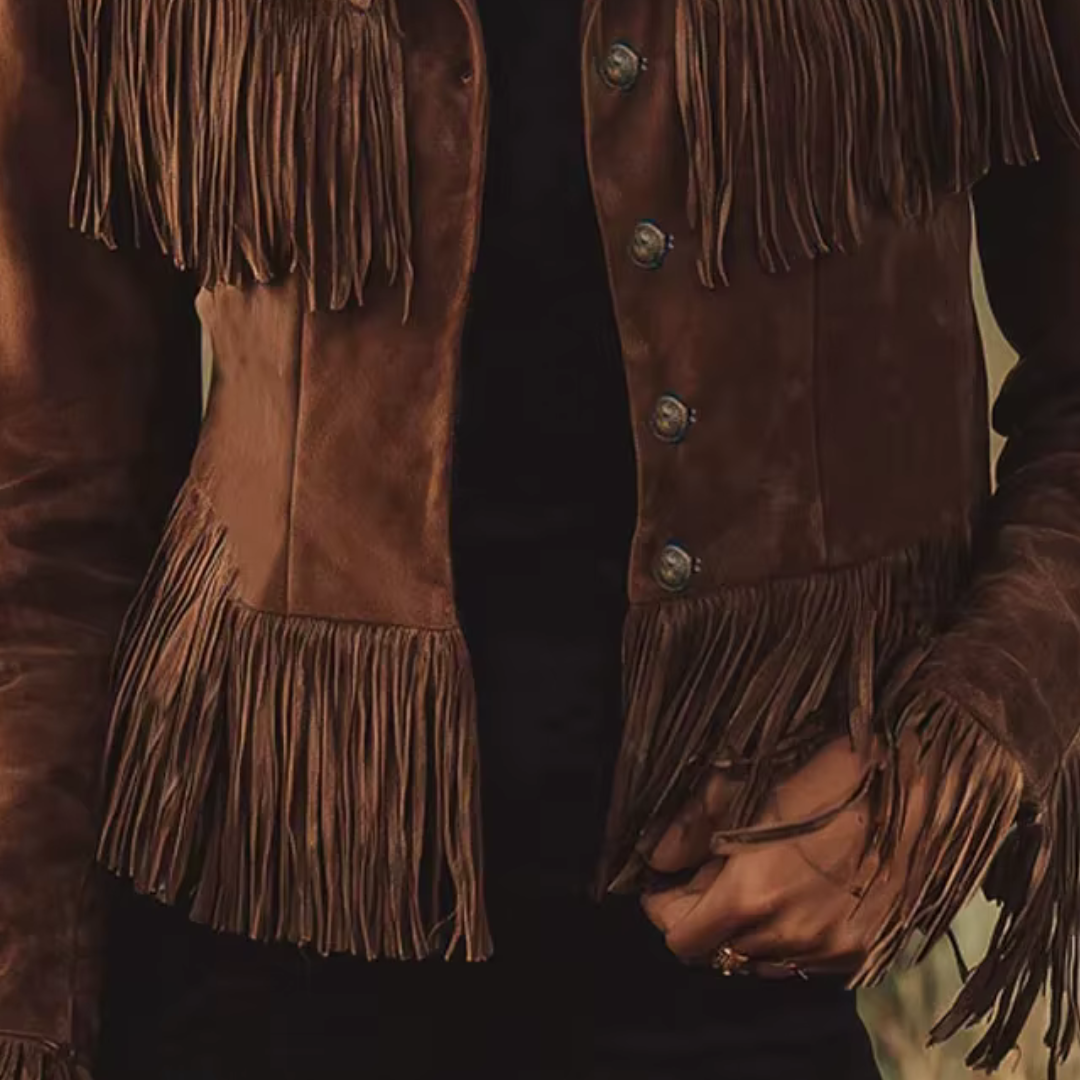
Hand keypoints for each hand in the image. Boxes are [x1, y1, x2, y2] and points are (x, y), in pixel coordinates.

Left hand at [638, 731, 929, 977]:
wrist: (922, 795)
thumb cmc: (831, 778)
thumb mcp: (749, 786)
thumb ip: (691, 825)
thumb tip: (655, 856)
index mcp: (750, 896)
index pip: (679, 937)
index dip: (664, 907)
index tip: (668, 881)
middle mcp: (785, 936)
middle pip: (714, 952)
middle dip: (700, 917)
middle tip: (708, 875)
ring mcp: (826, 952)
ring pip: (756, 960)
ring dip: (743, 930)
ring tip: (753, 882)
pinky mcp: (858, 955)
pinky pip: (800, 962)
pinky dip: (783, 938)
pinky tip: (794, 896)